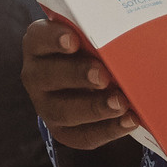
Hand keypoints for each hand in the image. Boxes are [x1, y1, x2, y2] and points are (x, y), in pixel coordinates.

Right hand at [20, 18, 141, 150]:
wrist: (93, 79)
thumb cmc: (94, 47)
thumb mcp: (93, 36)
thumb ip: (102, 32)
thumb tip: (131, 30)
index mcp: (38, 44)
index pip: (39, 38)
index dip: (53, 39)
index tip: (73, 40)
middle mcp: (35, 75)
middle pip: (49, 76)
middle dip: (77, 75)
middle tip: (103, 75)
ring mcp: (45, 105)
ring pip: (62, 111)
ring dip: (94, 108)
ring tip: (121, 103)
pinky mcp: (62, 130)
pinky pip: (82, 135)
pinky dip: (108, 130)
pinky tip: (130, 120)